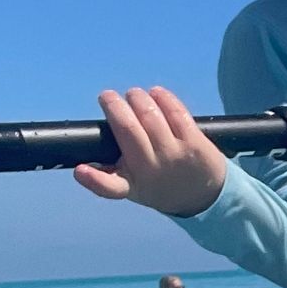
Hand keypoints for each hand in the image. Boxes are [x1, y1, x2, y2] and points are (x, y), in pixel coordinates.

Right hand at [74, 87, 227, 215]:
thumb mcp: (134, 187)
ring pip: (150, 114)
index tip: (80, 171)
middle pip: (128, 129)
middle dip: (114, 105)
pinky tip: (155, 93)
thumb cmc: (159, 183)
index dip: (93, 179)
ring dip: (137, 97)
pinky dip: (161, 97)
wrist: (206, 194)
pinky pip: (175, 111)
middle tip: (107, 97)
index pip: (109, 187)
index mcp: (132, 185)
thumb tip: (82, 162)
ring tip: (133, 95)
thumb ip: (111, 174)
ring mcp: (175, 156)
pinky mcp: (195, 143)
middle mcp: (152, 170)